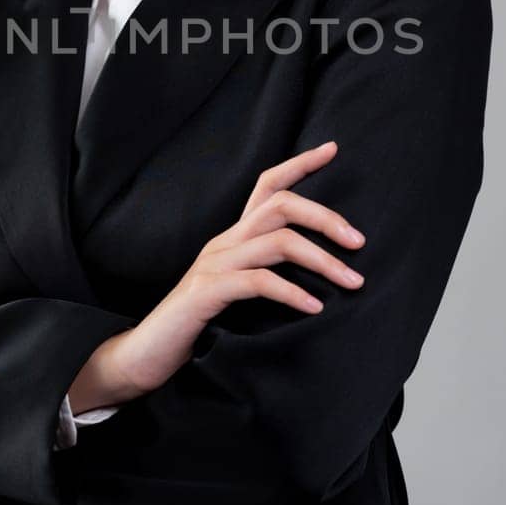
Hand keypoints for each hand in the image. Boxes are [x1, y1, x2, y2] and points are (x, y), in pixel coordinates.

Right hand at [111, 140, 364, 399]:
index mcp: (234, 238)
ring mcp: (214, 264)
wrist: (146, 355)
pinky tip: (314, 308)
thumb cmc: (199, 326)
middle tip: (359, 243)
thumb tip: (323, 277)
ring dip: (322, 261)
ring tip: (352, 282)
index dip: (300, 165)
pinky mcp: (206, 292)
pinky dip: (292, 292)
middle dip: (326, 217)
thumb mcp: (238, 292)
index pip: (267, 185)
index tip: (333, 149)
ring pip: (278, 242)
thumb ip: (267, 274)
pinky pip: (258, 281)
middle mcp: (224, 242)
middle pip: (281, 204)